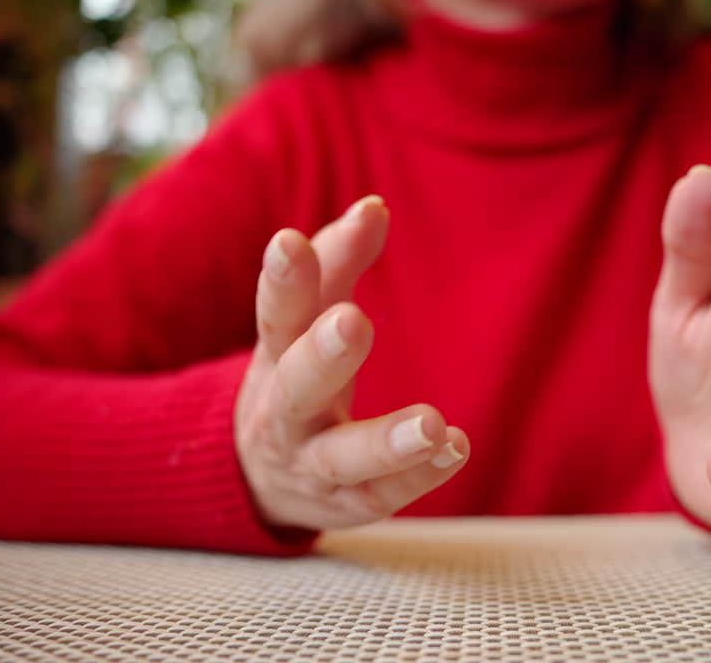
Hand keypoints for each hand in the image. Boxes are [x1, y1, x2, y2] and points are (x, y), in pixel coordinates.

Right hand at [235, 195, 469, 529]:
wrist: (256, 476)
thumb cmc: (293, 374)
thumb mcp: (305, 321)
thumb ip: (338, 262)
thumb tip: (374, 205)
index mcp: (276, 355)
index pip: (276, 314)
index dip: (283, 280)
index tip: (288, 241)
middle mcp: (285, 412)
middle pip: (297, 386)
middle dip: (323, 355)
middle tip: (352, 322)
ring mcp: (313, 464)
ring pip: (341, 458)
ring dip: (386, 442)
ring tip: (433, 424)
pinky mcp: (348, 503)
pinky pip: (382, 496)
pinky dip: (417, 477)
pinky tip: (454, 449)